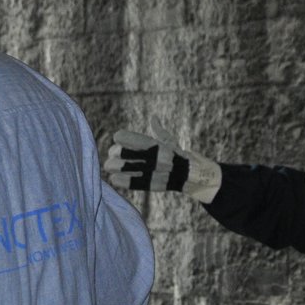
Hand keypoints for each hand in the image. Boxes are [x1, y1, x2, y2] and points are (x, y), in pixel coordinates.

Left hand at [104, 130, 221, 202]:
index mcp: (162, 147)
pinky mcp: (157, 185)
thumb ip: (159, 131)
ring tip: (108, 167)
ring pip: (135, 170)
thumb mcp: (171, 142)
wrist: (196, 177)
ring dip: (119, 168)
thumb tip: (154, 118)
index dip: (128, 138)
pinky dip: (127, 182)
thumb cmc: (180, 157)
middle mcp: (161, 159)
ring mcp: (160, 173)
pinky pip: (140, 184)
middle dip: (120, 154)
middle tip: (111, 154)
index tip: (117, 136)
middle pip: (136, 155)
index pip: (143, 141)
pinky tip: (114, 180)